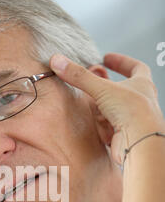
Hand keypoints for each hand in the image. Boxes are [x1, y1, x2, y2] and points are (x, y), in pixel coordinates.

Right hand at [50, 52, 164, 164]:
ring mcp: (133, 119)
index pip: (136, 67)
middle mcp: (141, 101)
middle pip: (123, 89)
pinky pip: (111, 127)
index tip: (106, 58)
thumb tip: (58, 61)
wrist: (139, 143)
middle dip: (106, 85)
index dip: (121, 61)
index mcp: (143, 84)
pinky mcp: (125, 135)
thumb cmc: (132, 112)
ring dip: (102, 106)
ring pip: (115, 109)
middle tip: (93, 80)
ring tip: (91, 104)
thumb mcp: (102, 88)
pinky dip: (102, 125)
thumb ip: (80, 76)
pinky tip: (95, 125)